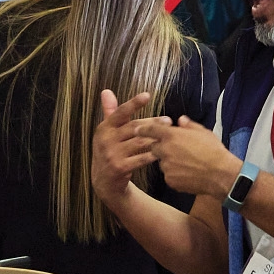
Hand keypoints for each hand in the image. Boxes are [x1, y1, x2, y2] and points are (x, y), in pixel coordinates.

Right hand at [91, 90, 165, 206]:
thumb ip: (110, 112)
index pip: (120, 112)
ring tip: (169, 136)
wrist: (104, 182)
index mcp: (104, 128)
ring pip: (138, 142)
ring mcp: (111, 154)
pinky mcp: (119, 168)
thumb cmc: (110, 152)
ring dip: (155, 138)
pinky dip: (152, 154)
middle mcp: (105, 140)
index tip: (147, 95)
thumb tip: (106, 90)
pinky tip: (162, 152)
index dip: (133, 103)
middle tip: (168, 120)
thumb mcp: (107, 133)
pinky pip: (140, 159)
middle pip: (133, 127)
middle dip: (152, 123)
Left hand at [136, 115, 242, 197]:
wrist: (220, 174)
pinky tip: (188, 173)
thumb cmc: (214, 150)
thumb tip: (181, 120)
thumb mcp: (203, 132)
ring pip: (162, 162)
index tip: (138, 129)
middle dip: (160, 148)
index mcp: (172, 135)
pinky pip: (168, 175)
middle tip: (175, 150)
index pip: (150, 130)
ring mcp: (166, 167)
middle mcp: (165, 150)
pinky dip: (174, 174)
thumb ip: (189, 125)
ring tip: (186, 163)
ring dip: (168, 161)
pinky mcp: (170, 180)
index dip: (143, 129)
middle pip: (154, 147)